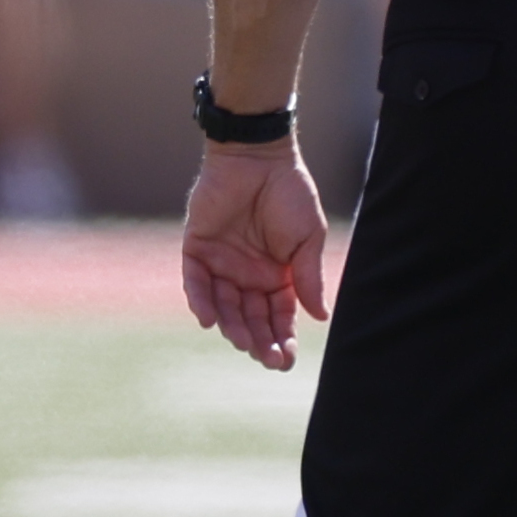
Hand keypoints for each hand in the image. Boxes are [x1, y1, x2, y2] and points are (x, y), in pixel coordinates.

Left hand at [180, 141, 331, 367]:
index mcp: (277, 274)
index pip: (279, 315)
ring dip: (232, 327)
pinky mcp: (197, 248)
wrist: (258, 156)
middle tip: (267, 359)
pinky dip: (200, 301)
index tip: (286, 360)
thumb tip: (321, 316)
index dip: (283, 338)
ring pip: (224, 306)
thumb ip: (308, 277)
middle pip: (251, 317)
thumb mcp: (307, 237)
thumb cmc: (289, 192)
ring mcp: (221, 263)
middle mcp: (248, 275)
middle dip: (259, 340)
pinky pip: (195, 282)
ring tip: (243, 343)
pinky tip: (209, 320)